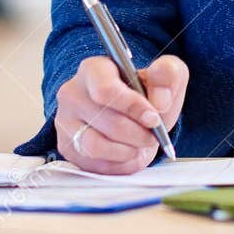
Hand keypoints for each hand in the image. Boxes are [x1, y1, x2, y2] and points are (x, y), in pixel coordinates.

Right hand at [55, 54, 187, 174]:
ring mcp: (65, 121)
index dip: (133, 107)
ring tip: (139, 144)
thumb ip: (168, 75)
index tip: (154, 119)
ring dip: (128, 151)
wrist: (130, 116)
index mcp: (94, 69)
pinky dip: (118, 164)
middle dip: (139, 134)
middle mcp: (72, 93)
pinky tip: (127, 153)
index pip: (105, 90)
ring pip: (97, 146)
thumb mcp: (165, 76)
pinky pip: (94, 164)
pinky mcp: (67, 147)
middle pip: (108, 122)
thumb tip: (160, 100)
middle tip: (153, 135)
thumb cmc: (144, 94)